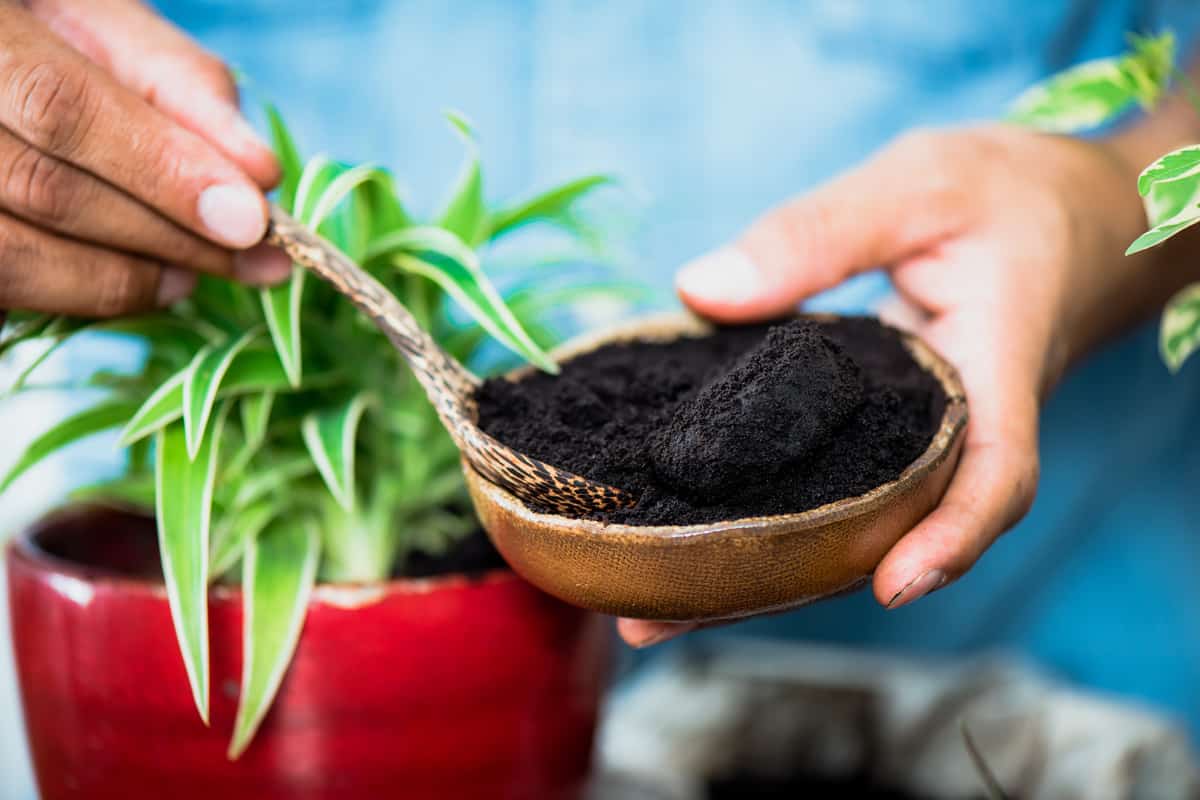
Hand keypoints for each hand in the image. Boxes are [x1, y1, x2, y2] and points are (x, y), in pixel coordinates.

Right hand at [0, 0, 288, 316]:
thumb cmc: (41, 24)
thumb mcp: (98, 18)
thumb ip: (171, 80)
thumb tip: (255, 173)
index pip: (60, 107)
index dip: (162, 169)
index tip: (250, 216)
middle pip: (46, 191)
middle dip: (169, 233)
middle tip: (257, 256)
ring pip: (16, 257)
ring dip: (128, 276)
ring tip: (200, 274)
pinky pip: (5, 287)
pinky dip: (83, 292)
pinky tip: (144, 281)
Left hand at [620, 124, 1169, 647]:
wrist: (1070, 214)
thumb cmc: (1010, 194)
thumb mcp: (920, 184)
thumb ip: (818, 233)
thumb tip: (701, 289)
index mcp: (992, 367)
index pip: (994, 471)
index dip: (950, 536)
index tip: (891, 583)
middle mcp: (955, 425)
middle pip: (883, 530)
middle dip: (785, 584)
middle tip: (660, 620)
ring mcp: (917, 436)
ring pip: (847, 519)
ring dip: (755, 567)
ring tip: (646, 606)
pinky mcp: (882, 428)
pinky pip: (832, 479)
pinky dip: (767, 511)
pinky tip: (689, 526)